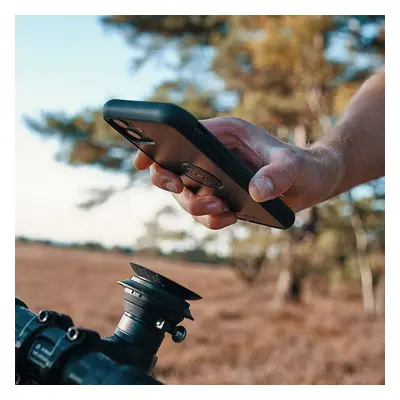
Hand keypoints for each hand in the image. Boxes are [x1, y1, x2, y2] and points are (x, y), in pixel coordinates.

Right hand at [133, 117, 342, 229]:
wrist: (312, 183)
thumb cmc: (304, 165)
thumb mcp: (295, 167)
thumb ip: (278, 175)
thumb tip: (256, 191)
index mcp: (224, 135)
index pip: (182, 136)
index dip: (156, 149)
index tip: (142, 163)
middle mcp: (214, 155)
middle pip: (175, 171)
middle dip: (177, 188)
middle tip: (197, 197)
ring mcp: (215, 177)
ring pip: (187, 195)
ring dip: (197, 208)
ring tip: (224, 211)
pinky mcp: (221, 196)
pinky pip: (204, 212)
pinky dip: (210, 220)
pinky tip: (229, 218)